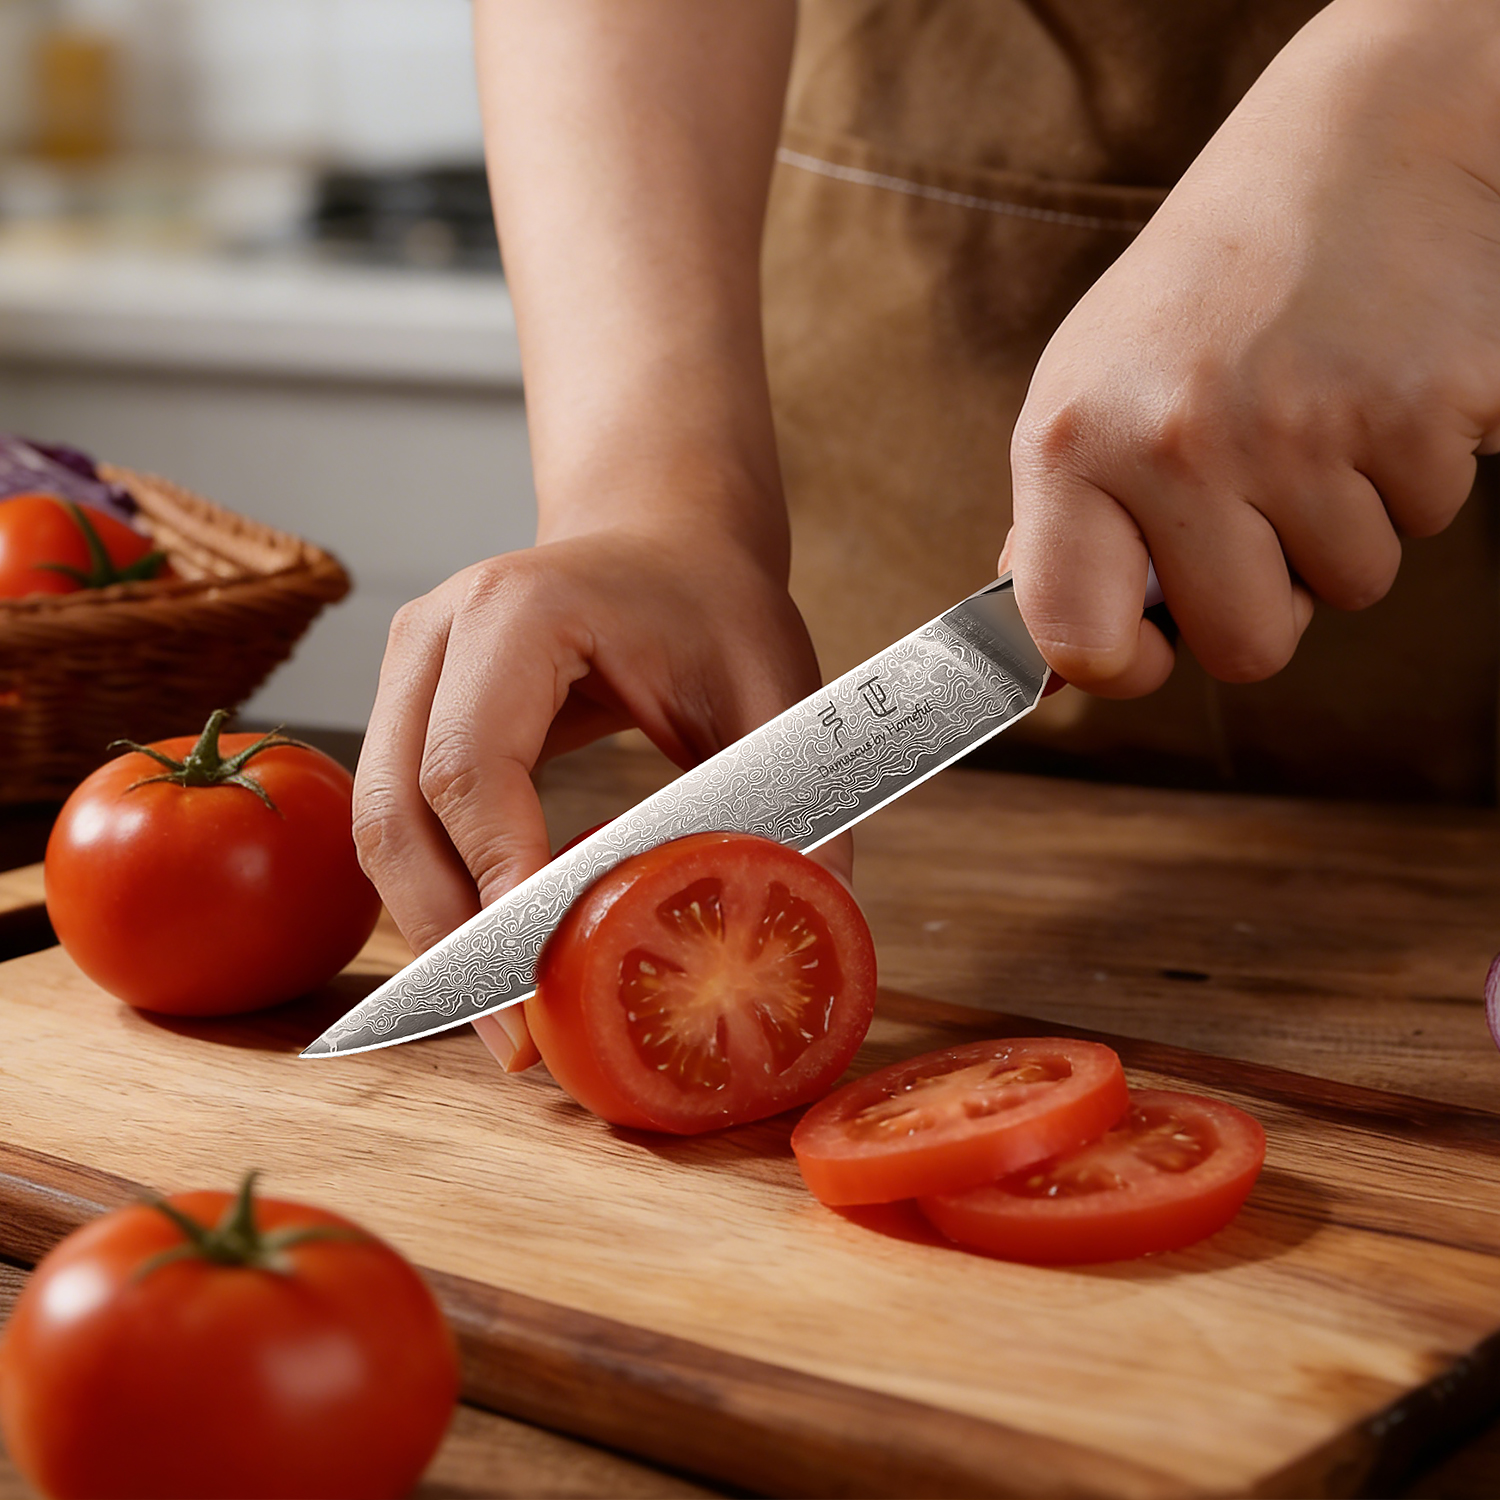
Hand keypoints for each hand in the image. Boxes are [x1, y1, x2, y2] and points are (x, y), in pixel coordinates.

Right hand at [352, 522, 826, 1065]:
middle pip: (396, 810)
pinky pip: (397, 820)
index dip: (495, 884)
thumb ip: (789, 799)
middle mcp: (436, 633)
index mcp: (518, 611)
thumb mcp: (771, 690)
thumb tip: (808, 921)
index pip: (470, 767)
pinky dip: (435, 898)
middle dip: (451, 939)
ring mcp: (407, 668)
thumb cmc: (712, 602)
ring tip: (506, 1024)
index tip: (539, 982)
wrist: (660, 537)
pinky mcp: (408, 707)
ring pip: (379, 827)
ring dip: (433, 934)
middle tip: (517, 1041)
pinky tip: (495, 962)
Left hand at [1007, 0, 1499, 697]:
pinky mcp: (1424, 409)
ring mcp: (1305, 427)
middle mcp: (1178, 440)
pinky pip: (1431, 520)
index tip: (1147, 648)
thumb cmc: (1204, 295)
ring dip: (1347, 526)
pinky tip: (1378, 391)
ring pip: (1353, 585)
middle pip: (1248, 647)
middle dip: (1268, 599)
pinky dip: (1415, 474)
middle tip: (1260, 503)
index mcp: (1075, 443)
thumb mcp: (1090, 392)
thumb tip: (1054, 660)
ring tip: (1318, 419)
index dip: (1122, 668)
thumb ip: (1062, 525)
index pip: (1077, 637)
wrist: (1351, 152)